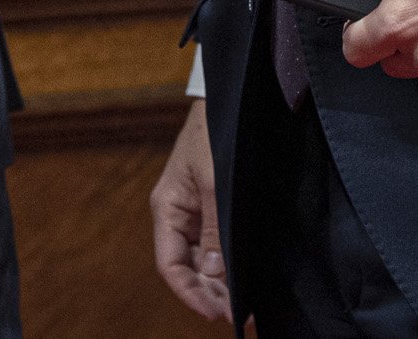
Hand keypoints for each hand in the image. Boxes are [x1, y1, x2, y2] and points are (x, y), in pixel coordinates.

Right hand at [149, 99, 230, 321]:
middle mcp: (180, 216)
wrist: (233, 101)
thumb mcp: (217, 180)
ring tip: (249, 306)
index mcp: (168, 208)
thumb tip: (217, 273)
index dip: (190, 294)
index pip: (171, 265)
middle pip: (189, 269)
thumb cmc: (216, 132)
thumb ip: (216, 228)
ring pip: (206, 262)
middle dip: (212, 295)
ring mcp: (198, 214)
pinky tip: (248, 279)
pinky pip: (220, 246)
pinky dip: (231, 265)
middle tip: (243, 316)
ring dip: (223, 285)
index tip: (218, 314)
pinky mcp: (217, 209)